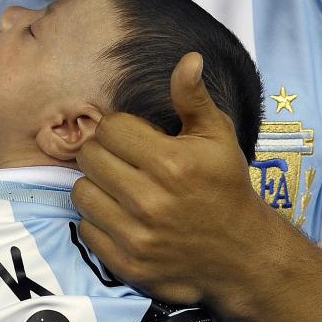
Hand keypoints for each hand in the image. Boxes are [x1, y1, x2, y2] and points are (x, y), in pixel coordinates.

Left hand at [73, 51, 271, 306]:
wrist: (241, 254)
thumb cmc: (225, 186)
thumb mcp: (218, 137)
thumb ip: (193, 98)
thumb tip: (188, 58)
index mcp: (171, 163)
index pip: (110, 128)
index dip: (121, 129)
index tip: (137, 139)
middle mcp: (151, 200)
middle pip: (90, 157)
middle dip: (105, 154)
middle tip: (126, 163)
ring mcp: (137, 235)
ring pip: (81, 192)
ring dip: (97, 187)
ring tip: (121, 189)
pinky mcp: (126, 263)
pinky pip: (85, 228)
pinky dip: (98, 221)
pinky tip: (123, 217)